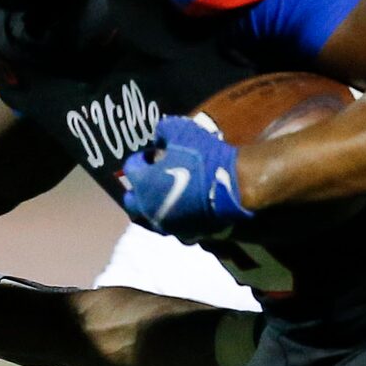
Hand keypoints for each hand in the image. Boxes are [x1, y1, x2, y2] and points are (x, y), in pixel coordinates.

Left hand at [120, 116, 253, 241]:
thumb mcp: (182, 131)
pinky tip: (182, 211)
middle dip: (137, 190)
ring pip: (150, 219)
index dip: (140, 160)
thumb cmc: (204, 157)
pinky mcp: (185, 235)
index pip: (131, 169)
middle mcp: (148, 208)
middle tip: (150, 180)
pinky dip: (174, 220)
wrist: (234, 185)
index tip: (150, 155)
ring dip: (153, 207)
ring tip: (164, 197)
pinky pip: (173, 229)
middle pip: (131, 202)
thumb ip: (164, 131)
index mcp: (143, 183)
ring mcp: (166, 225)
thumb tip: (159, 137)